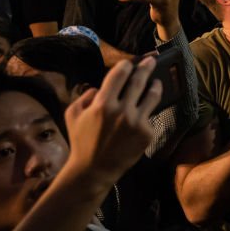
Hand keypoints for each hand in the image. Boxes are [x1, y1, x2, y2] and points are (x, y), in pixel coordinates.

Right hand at [63, 58, 160, 190]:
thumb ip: (84, 96)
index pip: (119, 75)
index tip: (130, 63)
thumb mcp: (72, 115)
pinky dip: (147, 113)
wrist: (94, 170)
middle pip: (139, 81)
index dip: (126, 65)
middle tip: (151, 60)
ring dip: (156, 86)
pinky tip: (145, 112)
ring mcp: (137, 122)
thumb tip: (99, 87)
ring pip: (152, 96)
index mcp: (103, 104)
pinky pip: (150, 117)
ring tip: (157, 82)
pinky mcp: (147, 133)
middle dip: (146, 67)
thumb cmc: (81, 142)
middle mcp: (122, 111)